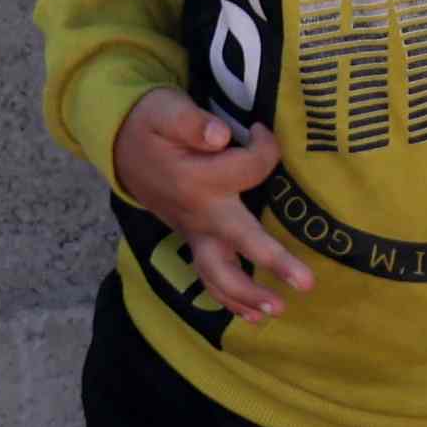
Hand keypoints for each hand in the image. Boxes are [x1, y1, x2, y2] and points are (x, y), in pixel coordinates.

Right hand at [106, 95, 312, 324]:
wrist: (120, 145)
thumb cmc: (150, 123)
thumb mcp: (164, 110)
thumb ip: (191, 122)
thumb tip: (221, 135)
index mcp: (197, 179)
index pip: (252, 167)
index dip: (265, 146)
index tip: (260, 131)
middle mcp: (198, 213)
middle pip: (240, 240)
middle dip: (274, 261)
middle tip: (306, 284)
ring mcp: (194, 231)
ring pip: (219, 272)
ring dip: (248, 295)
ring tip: (277, 311)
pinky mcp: (195, 239)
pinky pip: (211, 277)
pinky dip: (231, 299)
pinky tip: (254, 316)